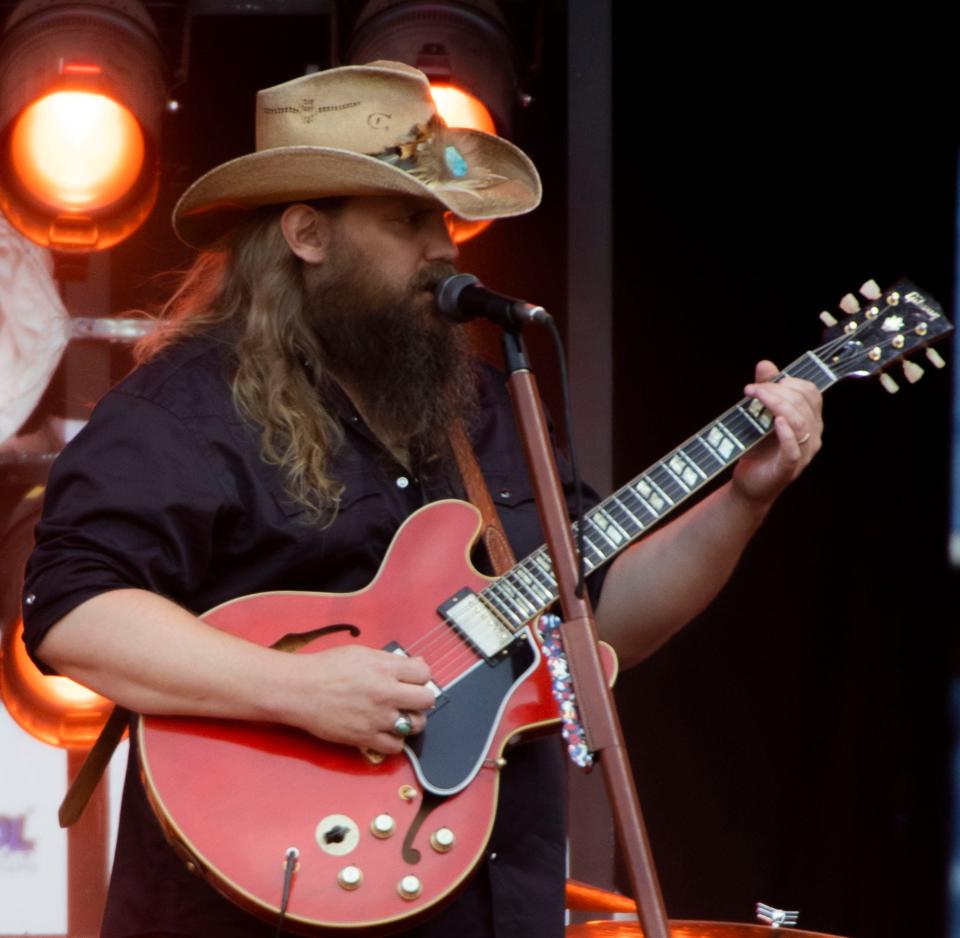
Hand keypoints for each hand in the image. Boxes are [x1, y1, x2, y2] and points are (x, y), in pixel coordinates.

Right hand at [286, 644, 433, 753]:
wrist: (299, 690)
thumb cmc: (326, 668)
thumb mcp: (362, 653)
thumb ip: (391, 660)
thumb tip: (417, 664)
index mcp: (384, 669)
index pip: (424, 673)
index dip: (421, 676)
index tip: (413, 679)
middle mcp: (385, 693)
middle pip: (426, 700)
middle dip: (421, 698)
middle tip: (410, 698)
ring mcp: (377, 718)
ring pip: (415, 725)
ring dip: (411, 720)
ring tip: (399, 715)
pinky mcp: (365, 738)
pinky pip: (396, 746)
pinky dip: (395, 740)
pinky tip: (386, 731)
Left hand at [732, 360, 822, 505]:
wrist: (749, 485)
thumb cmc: (757, 449)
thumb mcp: (759, 416)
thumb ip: (766, 390)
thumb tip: (765, 364)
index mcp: (810, 420)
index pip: (810, 393)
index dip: (789, 382)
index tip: (762, 381)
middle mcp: (813, 436)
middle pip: (804, 404)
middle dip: (777, 391)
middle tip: (752, 389)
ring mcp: (803, 453)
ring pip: (800, 422)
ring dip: (777, 405)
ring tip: (756, 398)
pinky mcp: (788, 469)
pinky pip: (794, 449)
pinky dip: (786, 434)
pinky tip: (776, 422)